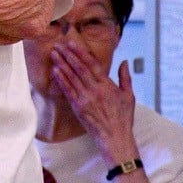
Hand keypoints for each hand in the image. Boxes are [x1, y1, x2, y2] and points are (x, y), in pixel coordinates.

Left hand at [51, 44, 138, 164]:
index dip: (81, 52)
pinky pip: (68, 91)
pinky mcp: (78, 108)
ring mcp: (85, 99)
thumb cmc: (123, 118)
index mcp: (107, 86)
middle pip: (79, 68)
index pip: (92, 64)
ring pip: (71, 78)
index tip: (72, 43)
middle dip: (68, 55)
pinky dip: (61, 80)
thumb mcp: (129, 96)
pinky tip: (55, 71)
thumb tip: (125, 62)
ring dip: (62, 64)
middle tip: (58, 44)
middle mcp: (95, 90)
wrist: (115, 138)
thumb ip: (125, 78)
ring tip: (54, 54)